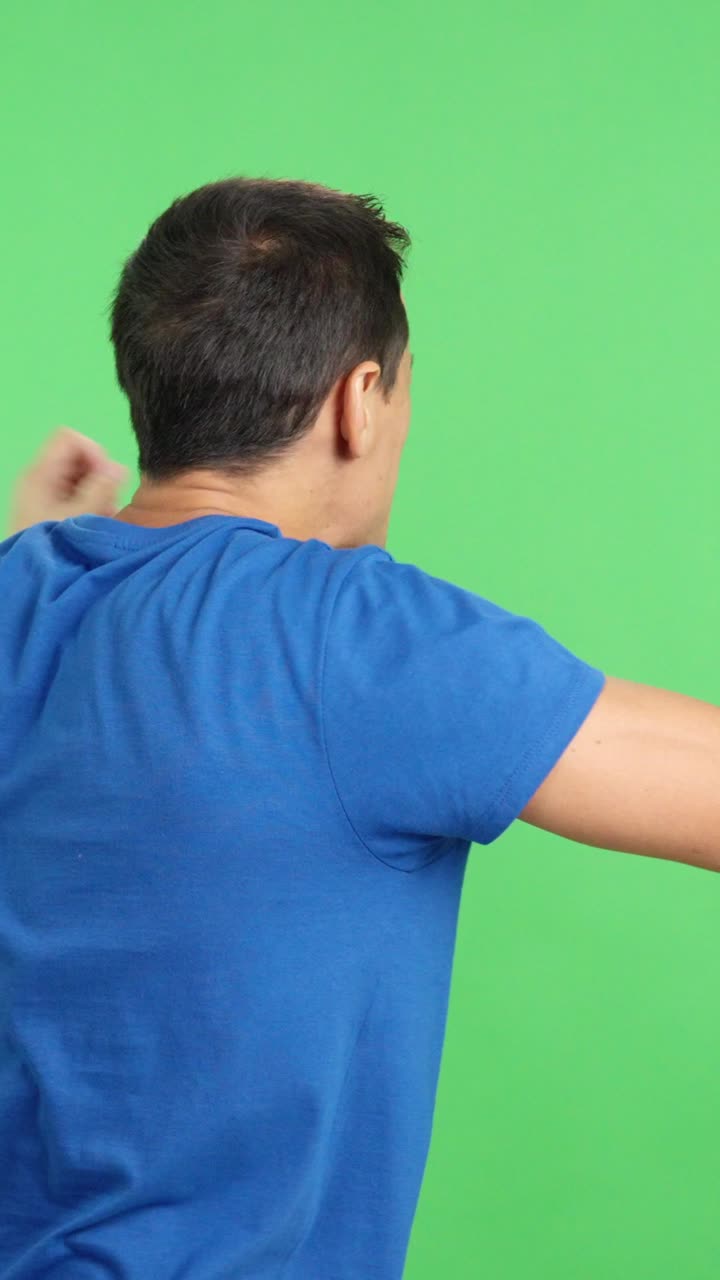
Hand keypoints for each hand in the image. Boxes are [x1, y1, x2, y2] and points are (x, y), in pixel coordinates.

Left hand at [7, 427, 128, 536]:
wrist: (29, 580)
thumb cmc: (52, 546)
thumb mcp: (79, 517)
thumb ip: (101, 489)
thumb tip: (120, 468)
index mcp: (40, 473)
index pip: (70, 438)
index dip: (94, 453)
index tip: (107, 479)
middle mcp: (40, 478)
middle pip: (77, 457)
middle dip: (99, 476)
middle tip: (107, 503)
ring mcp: (43, 492)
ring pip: (80, 476)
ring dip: (98, 493)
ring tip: (102, 518)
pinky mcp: (49, 507)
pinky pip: (76, 493)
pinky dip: (91, 503)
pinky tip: (95, 524)